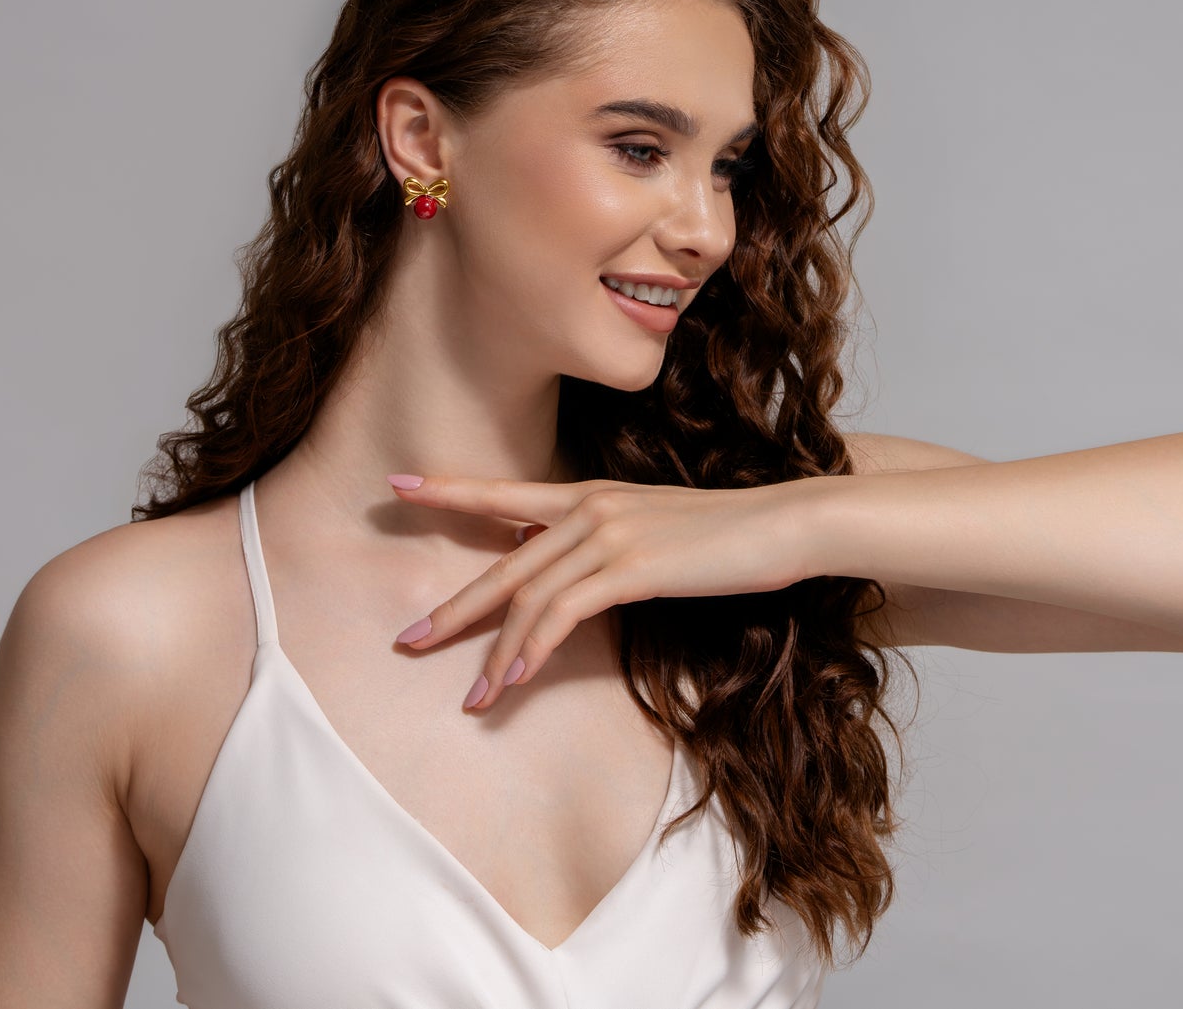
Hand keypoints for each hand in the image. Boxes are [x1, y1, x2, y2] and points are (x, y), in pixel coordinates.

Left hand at [384, 474, 813, 709]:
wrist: (784, 524)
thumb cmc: (729, 536)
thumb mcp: (657, 530)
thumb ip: (609, 544)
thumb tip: (569, 568)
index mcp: (591, 494)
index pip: (506, 492)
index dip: (449, 489)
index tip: (398, 486)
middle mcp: (590, 508)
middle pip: (503, 563)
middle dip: (454, 610)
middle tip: (408, 640)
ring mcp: (608, 535)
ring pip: (528, 598)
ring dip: (496, 654)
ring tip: (472, 695)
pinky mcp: (630, 567)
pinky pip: (563, 613)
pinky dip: (534, 649)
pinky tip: (517, 679)